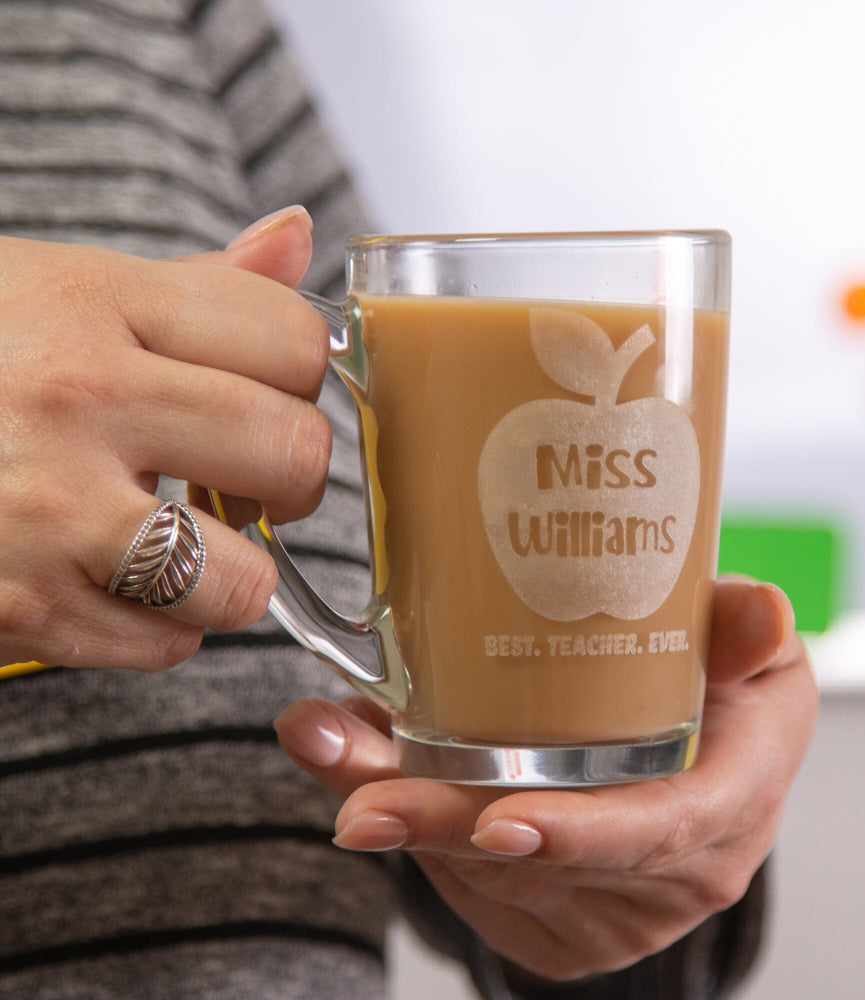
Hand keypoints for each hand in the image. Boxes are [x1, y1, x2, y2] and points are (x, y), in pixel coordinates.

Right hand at [0, 207, 330, 669]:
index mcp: (96, 303)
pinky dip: (164, 627)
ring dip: (233, 572)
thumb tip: (295, 234)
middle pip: (294, 456)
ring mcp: (45, 513)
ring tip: (188, 541)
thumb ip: (195, 282)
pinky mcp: (18, 609)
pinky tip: (117, 581)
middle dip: (295, 478)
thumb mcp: (60, 289)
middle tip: (251, 476)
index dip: (304, 378)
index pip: (295, 343)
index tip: (275, 394)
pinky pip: (168, 646)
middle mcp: (76, 400)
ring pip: (242, 579)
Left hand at [274, 577, 817, 981]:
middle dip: (446, 830)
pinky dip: (414, 828)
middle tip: (359, 799)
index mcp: (728, 805)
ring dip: (405, 818)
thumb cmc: (723, 693)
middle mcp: (671, 875)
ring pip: (490, 877)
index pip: (658, 833)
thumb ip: (741, 630)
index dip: (582, 834)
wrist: (701, 756)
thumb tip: (764, 606)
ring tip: (333, 747)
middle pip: (547, 865)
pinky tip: (370, 767)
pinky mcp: (561, 923)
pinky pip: (472, 888)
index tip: (502, 822)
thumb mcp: (744, 652)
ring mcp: (613, 910)